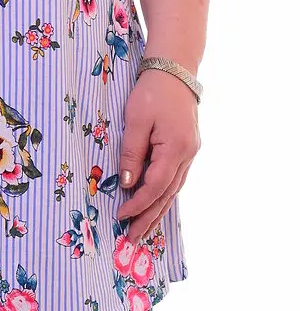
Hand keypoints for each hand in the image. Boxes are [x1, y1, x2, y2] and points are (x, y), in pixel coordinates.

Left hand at [116, 68, 199, 244]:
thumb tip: (128, 184)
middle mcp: (187, 156)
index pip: (155, 187)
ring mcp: (190, 153)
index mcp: (176, 149)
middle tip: (133, 240)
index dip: (138, 204)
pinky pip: (175, 179)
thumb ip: (132, 152)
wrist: (175, 70)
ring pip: (173, 190)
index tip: (121, 215)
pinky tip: (156, 205)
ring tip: (143, 230)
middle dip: (149, 218)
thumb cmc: (151, 92)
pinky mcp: (187, 149)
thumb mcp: (136, 120)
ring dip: (158, 211)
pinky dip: (164, 195)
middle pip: (167, 195)